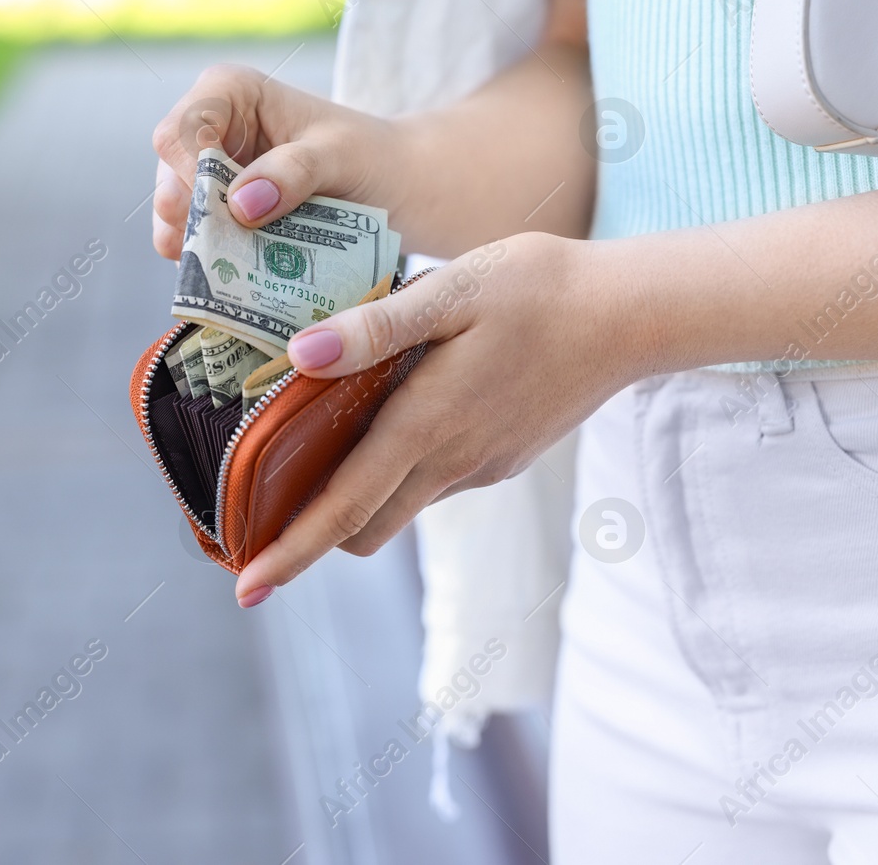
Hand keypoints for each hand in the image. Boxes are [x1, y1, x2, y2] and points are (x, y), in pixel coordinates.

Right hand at [149, 65, 404, 259]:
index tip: (227, 213)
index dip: (189, 174)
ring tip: (231, 272)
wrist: (394, 186)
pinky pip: (196, 242)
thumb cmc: (370, 156)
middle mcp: (209, 130)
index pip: (181, 131)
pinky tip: (234, 279)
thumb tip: (241, 205)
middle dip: (195, 219)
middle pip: (171, 178)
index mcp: (229, 92)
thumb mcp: (340, 155)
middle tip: (226, 252)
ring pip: (177, 216)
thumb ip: (293, 172)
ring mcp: (209, 175)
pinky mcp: (219, 214)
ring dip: (201, 247)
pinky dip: (212, 263)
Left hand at [233, 232, 631, 605]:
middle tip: (256, 521)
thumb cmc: (540, 289)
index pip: (344, 508)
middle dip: (310, 539)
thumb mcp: (453, 290)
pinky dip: (396, 472)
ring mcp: (481, 465)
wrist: (631, 314)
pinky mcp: (502, 456)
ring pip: (400, 504)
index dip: (290, 552)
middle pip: (365, 527)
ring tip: (308, 459)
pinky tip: (386, 420)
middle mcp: (452, 460)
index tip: (246, 588)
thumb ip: (377, 327)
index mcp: (427, 424)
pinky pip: (434, 480)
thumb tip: (301, 354)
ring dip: (353, 501)